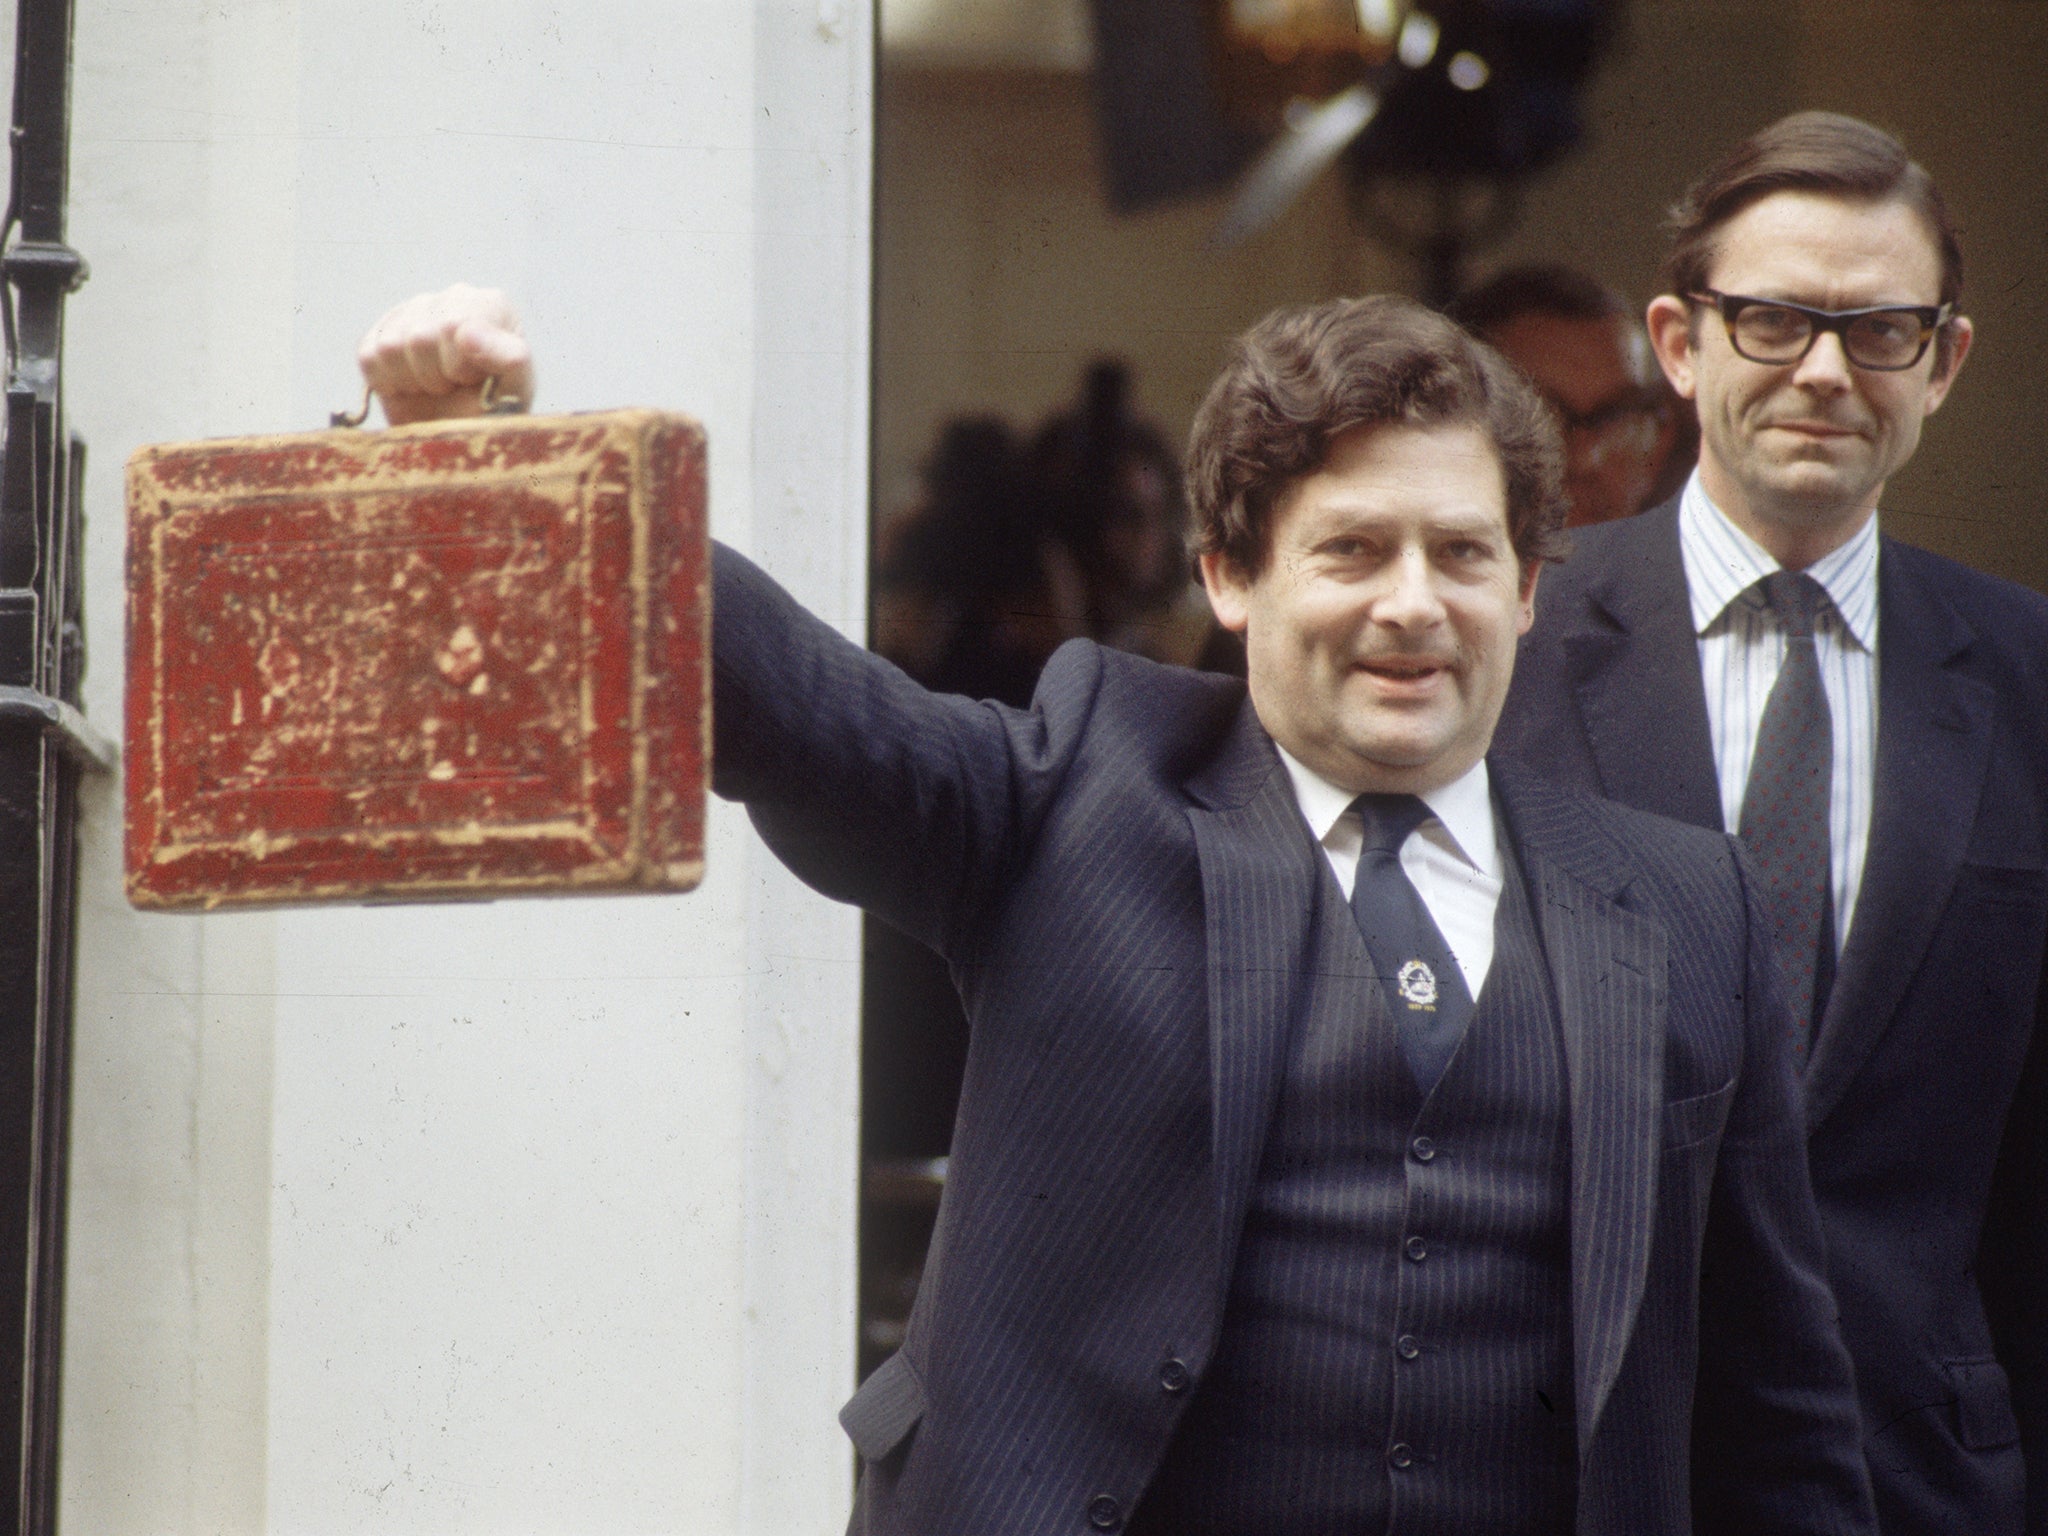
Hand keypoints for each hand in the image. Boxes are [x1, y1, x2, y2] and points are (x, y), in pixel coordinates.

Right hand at [356, 283, 535, 424]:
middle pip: (419, 337)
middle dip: (436, 377)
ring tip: (436, 387)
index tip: (472, 381)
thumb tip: (465, 332)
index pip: (454, 325)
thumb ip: (509, 358)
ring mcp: (412, 311)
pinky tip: (412, 386)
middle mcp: (451, 297)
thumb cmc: (496, 409)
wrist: (463, 433)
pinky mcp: (379, 332)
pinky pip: (369, 358)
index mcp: (490, 304)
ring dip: (413, 381)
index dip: (458, 367)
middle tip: (453, 387)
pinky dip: (388, 384)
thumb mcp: (517, 391)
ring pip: (390, 347)